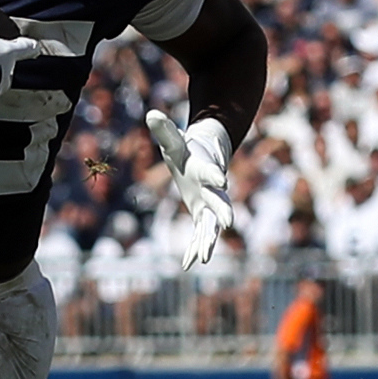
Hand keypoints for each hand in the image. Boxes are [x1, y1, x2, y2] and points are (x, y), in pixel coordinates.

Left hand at [146, 108, 234, 268]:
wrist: (202, 161)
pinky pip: (201, 234)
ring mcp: (210, 205)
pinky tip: (188, 264)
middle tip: (228, 224)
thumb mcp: (173, 141)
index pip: (212, 173)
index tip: (221, 180)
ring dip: (207, 241)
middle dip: (223, 213)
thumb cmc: (187, 150)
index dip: (215, 176)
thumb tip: (150, 114)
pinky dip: (195, 248)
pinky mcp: (203, 215)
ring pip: (211, 225)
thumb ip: (164, 130)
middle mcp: (212, 191)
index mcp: (205, 170)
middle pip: (220, 203)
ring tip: (204, 258)